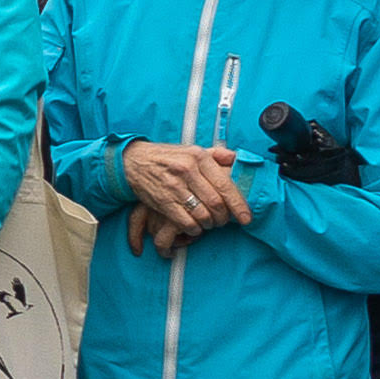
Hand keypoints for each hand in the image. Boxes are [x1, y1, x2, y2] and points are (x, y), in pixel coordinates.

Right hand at [119, 141, 247, 252]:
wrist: (132, 161)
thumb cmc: (166, 157)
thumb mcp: (191, 150)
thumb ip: (216, 154)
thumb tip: (236, 159)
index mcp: (199, 157)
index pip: (226, 185)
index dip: (239, 205)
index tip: (246, 218)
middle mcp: (187, 171)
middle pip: (216, 203)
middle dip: (224, 217)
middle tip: (224, 221)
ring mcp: (174, 186)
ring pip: (202, 214)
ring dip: (209, 224)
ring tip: (210, 224)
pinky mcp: (162, 200)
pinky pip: (185, 221)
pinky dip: (194, 228)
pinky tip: (195, 227)